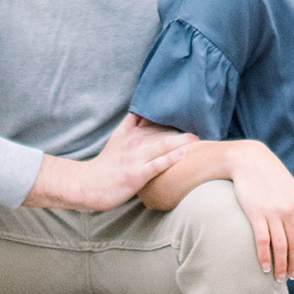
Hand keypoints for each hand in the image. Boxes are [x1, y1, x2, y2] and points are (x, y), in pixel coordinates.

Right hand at [25, 113, 196, 211]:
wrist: (88, 184)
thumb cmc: (106, 164)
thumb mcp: (117, 137)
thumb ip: (131, 123)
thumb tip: (142, 109)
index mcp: (132, 133)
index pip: (157, 123)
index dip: (175, 120)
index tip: (194, 115)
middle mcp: (135, 143)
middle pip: (164, 132)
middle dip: (184, 130)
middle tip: (205, 127)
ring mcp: (136, 159)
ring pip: (163, 145)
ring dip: (182, 141)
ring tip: (199, 138)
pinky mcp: (136, 174)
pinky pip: (156, 165)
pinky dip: (170, 158)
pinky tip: (184, 153)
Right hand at [228, 142, 293, 279]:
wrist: (249, 159)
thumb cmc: (270, 176)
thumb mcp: (291, 192)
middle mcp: (290, 209)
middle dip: (293, 265)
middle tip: (289, 278)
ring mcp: (274, 212)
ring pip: (281, 247)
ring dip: (281, 267)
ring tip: (278, 278)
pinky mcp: (257, 214)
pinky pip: (263, 242)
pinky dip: (264, 258)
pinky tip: (264, 268)